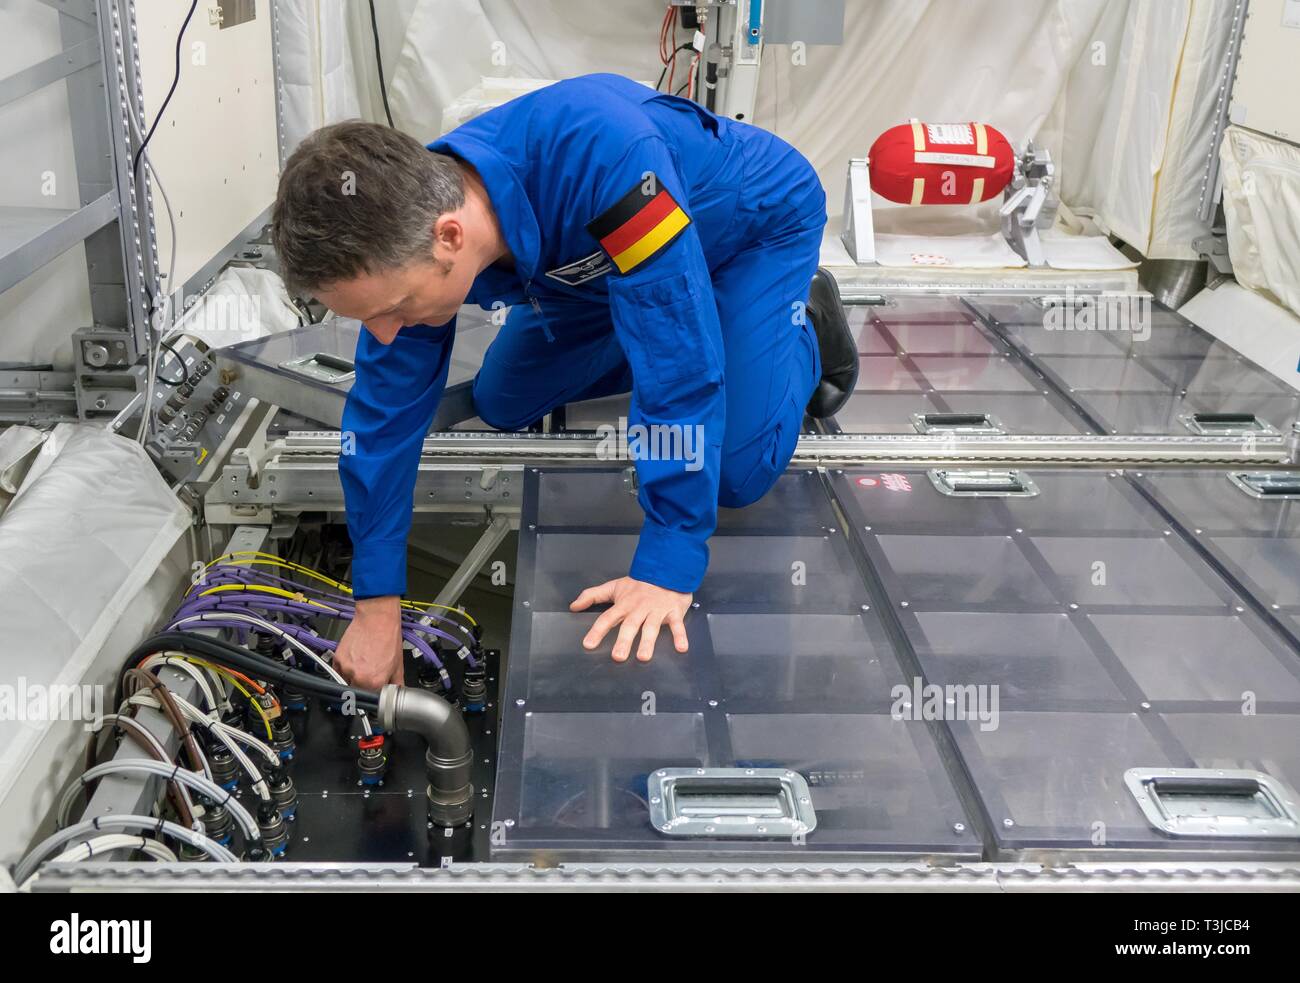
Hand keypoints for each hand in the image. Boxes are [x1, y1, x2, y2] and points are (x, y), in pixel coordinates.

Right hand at [334, 596, 404, 691]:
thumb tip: (397, 693)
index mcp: (374, 682)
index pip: (372, 699)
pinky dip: (345, 668)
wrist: (377, 619)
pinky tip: (355, 658)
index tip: (375, 691)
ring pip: (347, 682)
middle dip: (364, 686)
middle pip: (358, 692)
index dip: (374, 695)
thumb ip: (397, 684)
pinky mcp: (338, 659)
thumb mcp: (398, 664)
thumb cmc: (388, 637)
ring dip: (353, 677)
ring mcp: (346, 669)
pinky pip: (339, 671)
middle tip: (370, 672)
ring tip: (364, 662)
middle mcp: (358, 677)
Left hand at [570, 576, 691, 662]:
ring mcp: (656, 610)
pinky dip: (680, 636)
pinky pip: (677, 625)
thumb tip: (574, 606)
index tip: (589, 644)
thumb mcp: (613, 586)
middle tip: (618, 657)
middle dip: (624, 641)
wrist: (666, 569)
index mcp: (624, 604)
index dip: (597, 631)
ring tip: (643, 657)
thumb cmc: (640, 583)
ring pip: (651, 627)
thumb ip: (592, 595)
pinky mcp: (673, 611)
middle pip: (630, 625)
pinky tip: (681, 648)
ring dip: (648, 642)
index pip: (607, 618)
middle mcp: (639, 609)